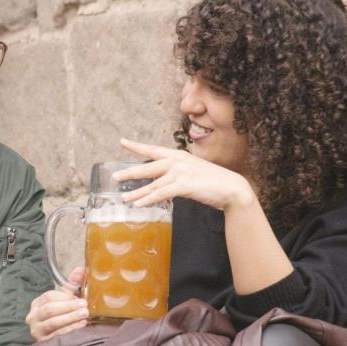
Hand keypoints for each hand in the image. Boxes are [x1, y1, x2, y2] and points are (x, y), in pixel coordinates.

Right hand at [26, 267, 89, 341]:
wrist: (59, 342)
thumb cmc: (62, 317)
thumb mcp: (65, 300)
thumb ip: (73, 284)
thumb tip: (82, 269)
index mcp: (37, 304)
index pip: (48, 297)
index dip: (64, 297)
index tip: (79, 297)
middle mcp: (33, 317)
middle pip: (49, 309)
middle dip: (68, 307)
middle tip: (85, 306)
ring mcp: (37, 331)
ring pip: (52, 322)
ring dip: (70, 318)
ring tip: (85, 315)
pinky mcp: (43, 343)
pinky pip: (57, 335)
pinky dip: (70, 330)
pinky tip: (81, 326)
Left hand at [115, 138, 255, 211]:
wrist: (231, 188)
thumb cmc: (212, 181)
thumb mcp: (192, 171)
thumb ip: (177, 173)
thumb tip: (163, 182)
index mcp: (178, 155)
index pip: (153, 149)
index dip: (137, 146)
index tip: (123, 142)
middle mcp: (177, 161)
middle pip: (148, 167)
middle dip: (130, 172)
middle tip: (115, 176)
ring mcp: (181, 173)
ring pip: (153, 184)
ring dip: (137, 192)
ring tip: (124, 198)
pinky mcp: (184, 185)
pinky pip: (162, 194)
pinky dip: (149, 199)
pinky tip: (139, 204)